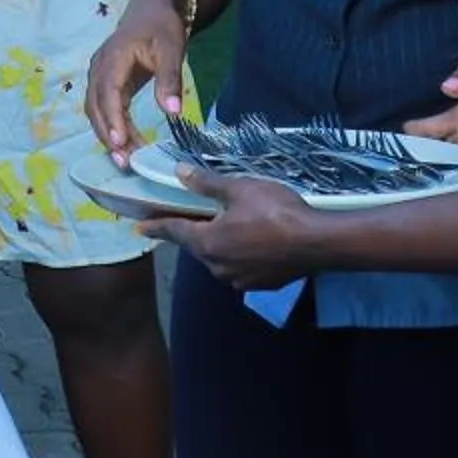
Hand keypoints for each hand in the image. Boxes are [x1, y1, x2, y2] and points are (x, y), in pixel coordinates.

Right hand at [85, 0, 189, 163]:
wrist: (152, 7)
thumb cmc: (162, 26)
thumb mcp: (172, 49)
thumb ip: (170, 79)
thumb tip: (172, 112)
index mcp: (113, 58)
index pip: (108, 93)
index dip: (113, 119)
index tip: (121, 142)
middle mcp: (99, 68)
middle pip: (96, 107)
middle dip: (108, 135)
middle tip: (125, 162)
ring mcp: (99, 75)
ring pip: (96, 110)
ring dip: (108, 134)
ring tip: (125, 159)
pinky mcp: (106, 81)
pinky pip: (103, 107)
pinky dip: (112, 127)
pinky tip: (126, 143)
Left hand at [142, 171, 326, 288]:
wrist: (318, 243)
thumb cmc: (276, 212)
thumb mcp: (239, 189)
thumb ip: (207, 183)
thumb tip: (179, 172)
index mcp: (207, 244)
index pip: (174, 232)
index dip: (156, 227)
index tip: (139, 227)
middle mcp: (217, 267)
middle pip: (197, 246)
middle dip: (194, 232)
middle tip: (193, 216)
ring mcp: (239, 280)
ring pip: (219, 258)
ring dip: (220, 244)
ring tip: (230, 226)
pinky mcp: (260, 285)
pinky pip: (240, 268)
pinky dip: (240, 255)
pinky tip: (253, 243)